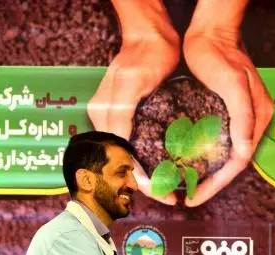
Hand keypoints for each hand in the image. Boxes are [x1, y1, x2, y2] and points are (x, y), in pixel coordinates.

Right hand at [87, 0, 179, 204]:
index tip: (160, 192)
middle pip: (120, 162)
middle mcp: (104, 119)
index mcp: (104, 115)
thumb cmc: (146, 55)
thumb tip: (118, 146)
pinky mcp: (123, 116)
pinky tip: (160, 171)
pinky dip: (143, 162)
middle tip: (170, 198)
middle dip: (143, 184)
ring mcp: (112, 118)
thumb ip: (120, 115)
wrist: (150, 36)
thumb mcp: (132, 83)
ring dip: (143, 177)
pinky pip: (130, 146)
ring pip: (125, 158)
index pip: (120, 157)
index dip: (139, 179)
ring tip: (167, 191)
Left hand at [182, 2, 273, 206]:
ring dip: (209, 174)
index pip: (239, 161)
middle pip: (233, 163)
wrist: (210, 32)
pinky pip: (218, 143)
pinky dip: (205, 157)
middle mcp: (251, 122)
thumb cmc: (220, 54)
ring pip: (225, 155)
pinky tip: (190, 164)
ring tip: (190, 187)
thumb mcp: (232, 83)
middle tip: (191, 197)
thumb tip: (244, 149)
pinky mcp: (225, 113)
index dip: (218, 183)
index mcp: (258, 118)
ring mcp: (239, 118)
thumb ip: (243, 116)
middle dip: (213, 184)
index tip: (197, 196)